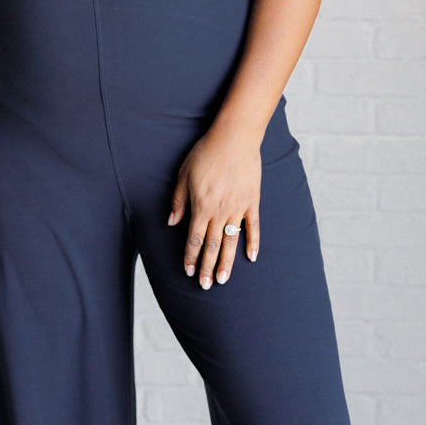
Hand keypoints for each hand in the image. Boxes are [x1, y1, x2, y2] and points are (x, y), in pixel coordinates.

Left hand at [167, 127, 260, 286]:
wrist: (234, 139)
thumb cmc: (205, 154)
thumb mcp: (183, 175)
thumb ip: (178, 201)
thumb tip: (171, 223)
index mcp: (201, 207)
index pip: (193, 239)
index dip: (190, 257)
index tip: (188, 271)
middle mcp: (219, 212)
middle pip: (211, 246)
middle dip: (206, 267)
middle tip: (204, 286)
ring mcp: (238, 209)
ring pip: (231, 242)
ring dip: (226, 263)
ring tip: (223, 280)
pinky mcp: (252, 202)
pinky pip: (253, 227)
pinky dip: (253, 243)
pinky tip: (251, 257)